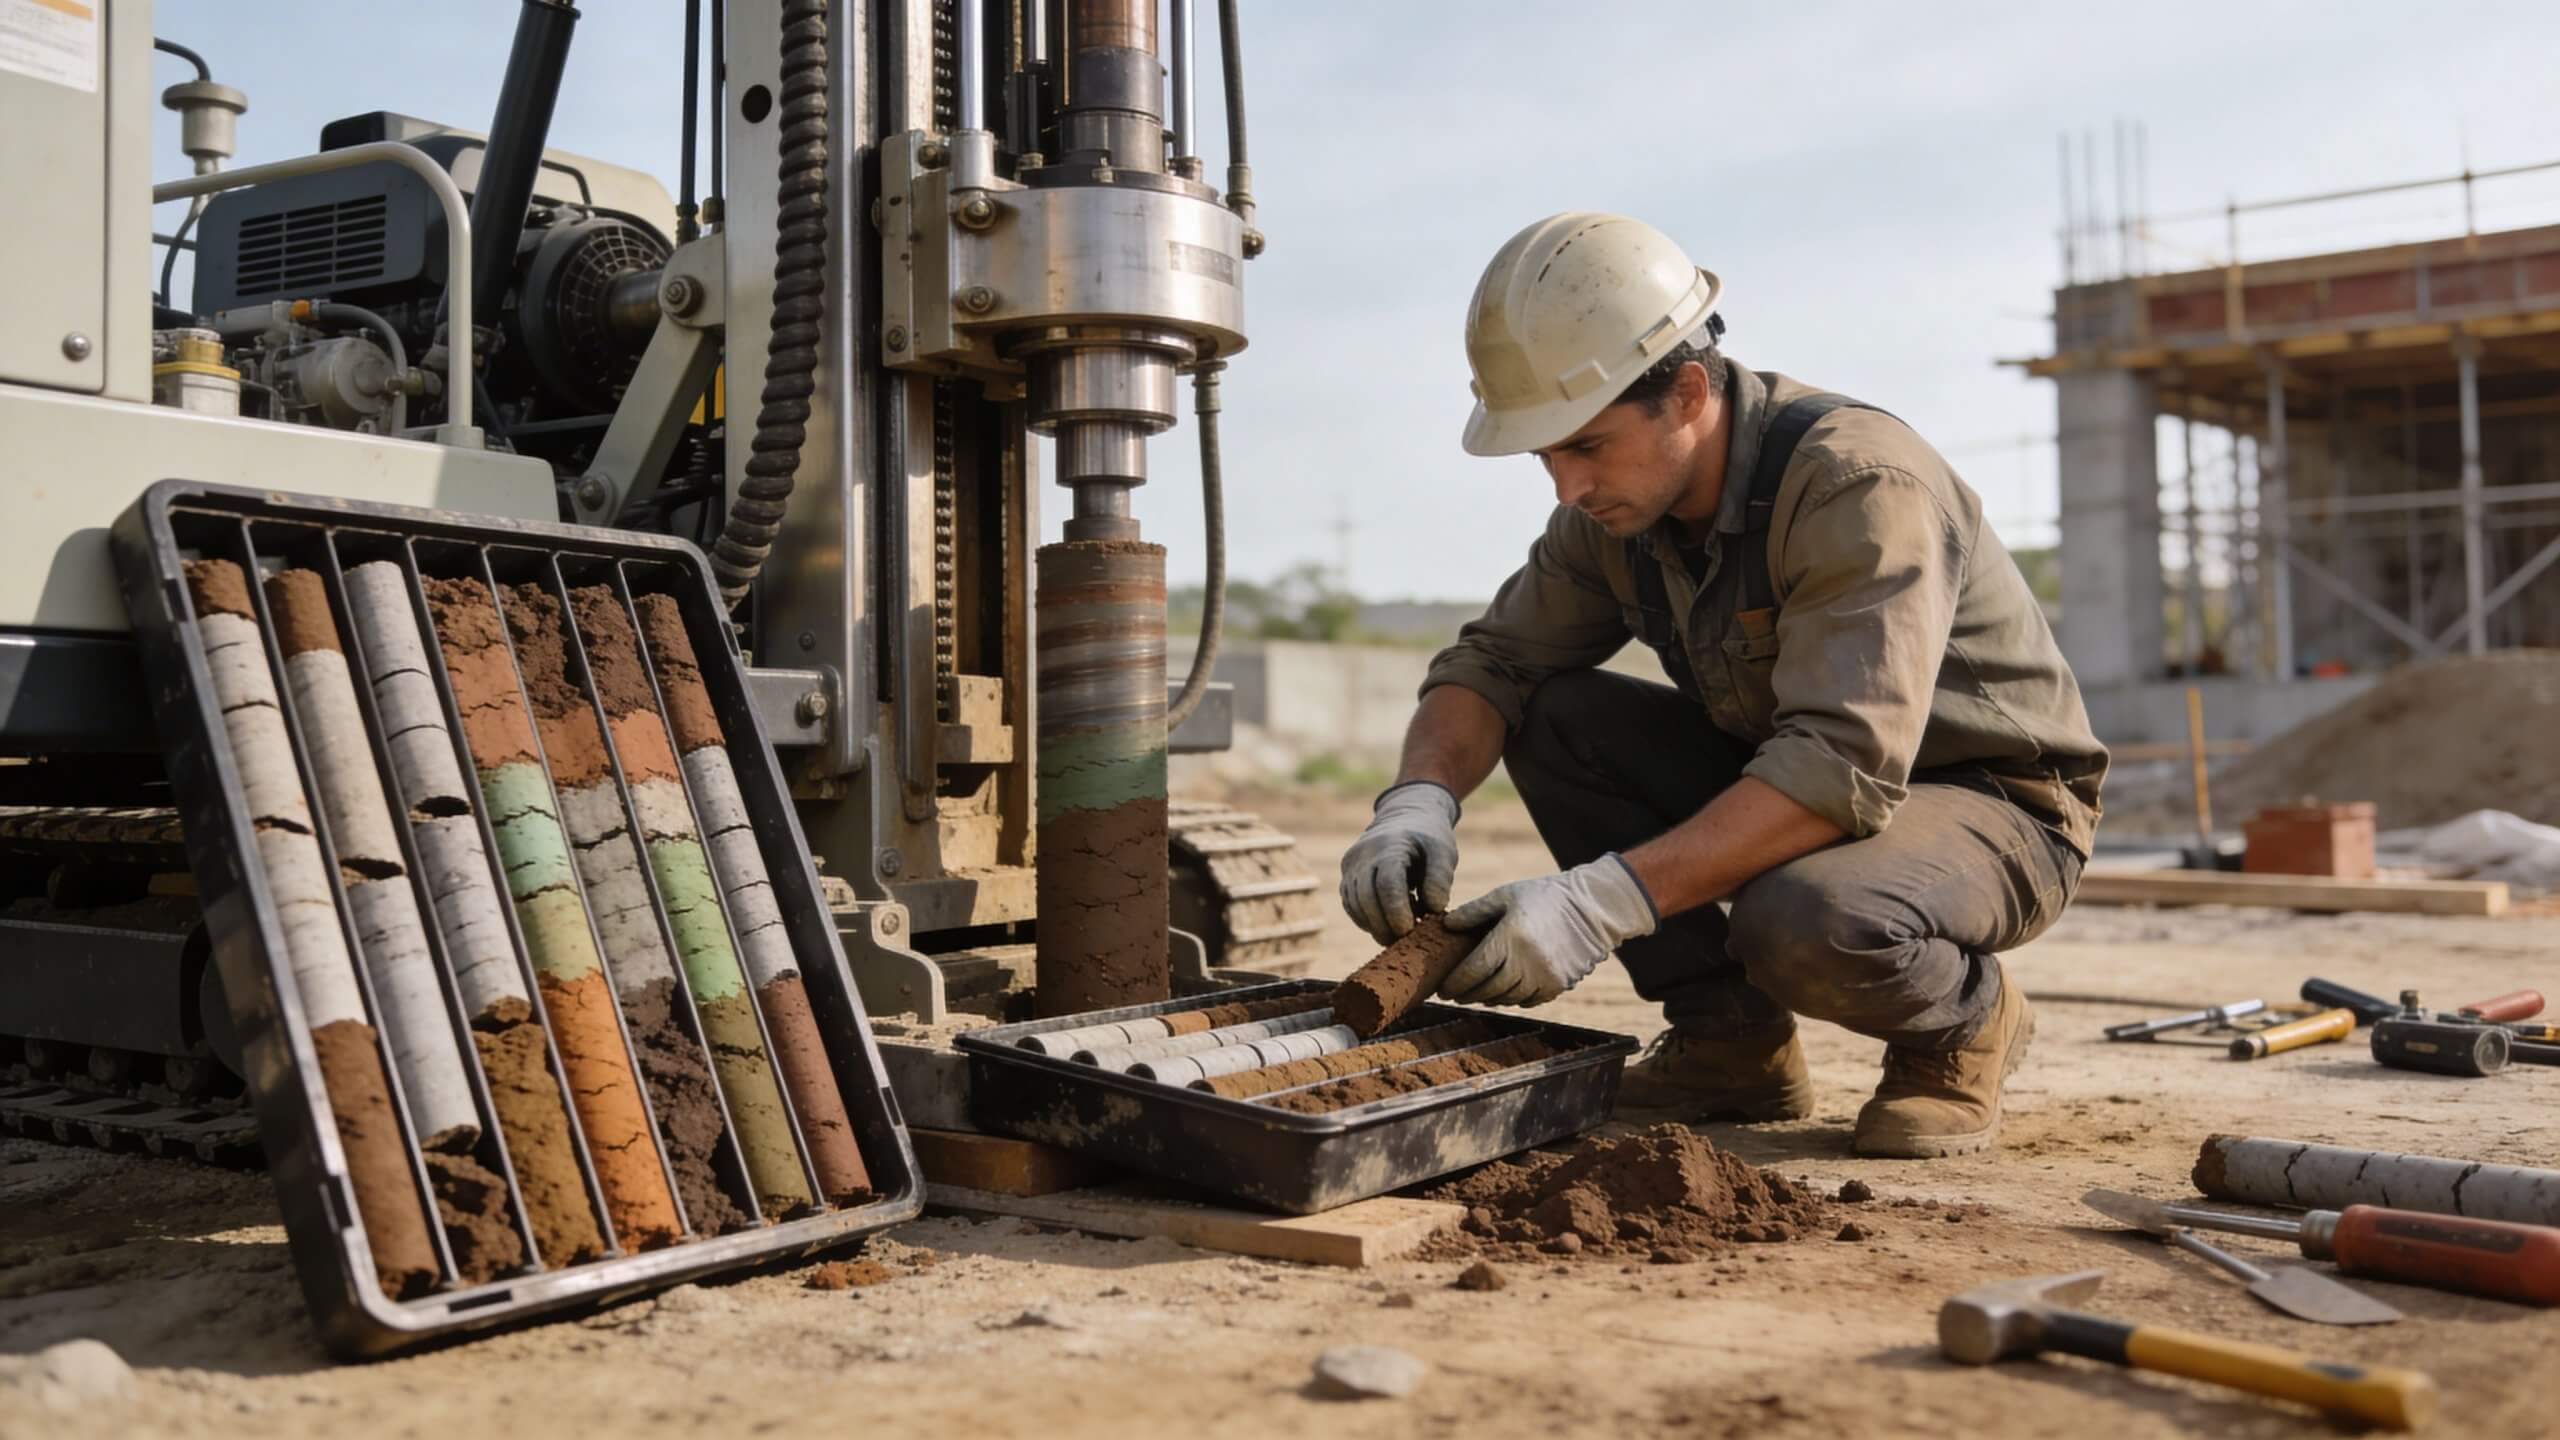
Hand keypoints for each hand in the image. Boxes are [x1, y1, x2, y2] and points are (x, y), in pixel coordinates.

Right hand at [1339, 781, 1461, 944]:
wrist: (1404, 819)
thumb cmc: (1428, 838)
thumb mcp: (1443, 851)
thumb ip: (1440, 878)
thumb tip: (1434, 909)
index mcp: (1389, 845)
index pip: (1387, 882)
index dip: (1396, 910)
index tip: (1409, 930)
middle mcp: (1363, 855)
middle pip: (1365, 897)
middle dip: (1384, 924)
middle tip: (1405, 940)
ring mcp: (1351, 867)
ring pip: (1354, 905)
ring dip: (1375, 926)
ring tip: (1399, 934)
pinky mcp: (1347, 879)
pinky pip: (1351, 906)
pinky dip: (1367, 920)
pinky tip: (1388, 924)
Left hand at [1438, 855, 1657, 1007]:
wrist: (1593, 908)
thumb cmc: (1544, 896)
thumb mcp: (1506, 895)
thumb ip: (1474, 911)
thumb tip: (1446, 926)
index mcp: (1510, 937)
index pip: (1473, 970)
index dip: (1454, 983)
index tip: (1442, 988)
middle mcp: (1526, 962)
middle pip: (1487, 989)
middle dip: (1467, 994)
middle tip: (1454, 994)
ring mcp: (1544, 977)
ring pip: (1506, 998)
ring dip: (1488, 998)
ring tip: (1476, 993)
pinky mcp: (1558, 986)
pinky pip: (1527, 1001)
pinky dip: (1511, 998)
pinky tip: (1503, 991)